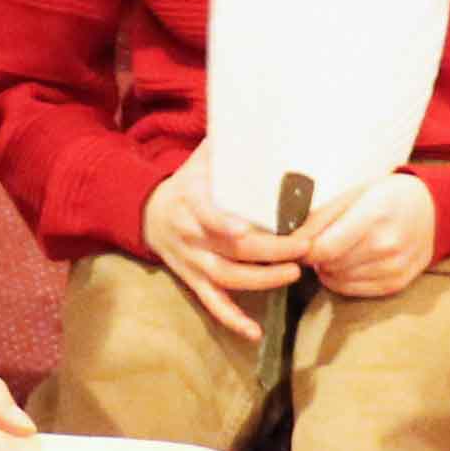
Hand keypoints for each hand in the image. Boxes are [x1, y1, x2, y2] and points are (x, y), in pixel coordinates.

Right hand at [141, 144, 307, 340]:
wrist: (147, 213)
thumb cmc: (188, 183)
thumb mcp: (203, 160)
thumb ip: (231, 144)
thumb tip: (267, 116)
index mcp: (192, 202)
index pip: (208, 216)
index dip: (225, 225)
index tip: (246, 229)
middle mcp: (191, 236)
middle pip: (230, 250)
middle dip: (268, 252)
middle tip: (302, 247)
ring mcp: (192, 263)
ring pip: (226, 279)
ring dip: (261, 282)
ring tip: (293, 276)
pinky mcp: (194, 282)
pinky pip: (213, 305)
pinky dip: (233, 321)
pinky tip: (254, 334)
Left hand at [306, 173, 436, 297]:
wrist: (432, 211)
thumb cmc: (388, 198)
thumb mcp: (354, 194)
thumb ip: (320, 218)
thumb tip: (292, 243)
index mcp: (374, 215)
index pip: (325, 248)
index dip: (305, 251)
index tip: (300, 245)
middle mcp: (387, 244)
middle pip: (331, 265)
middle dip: (317, 258)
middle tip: (321, 245)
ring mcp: (394, 267)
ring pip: (340, 280)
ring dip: (329, 270)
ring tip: (337, 252)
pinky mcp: (397, 283)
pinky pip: (355, 291)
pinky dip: (343, 280)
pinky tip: (348, 264)